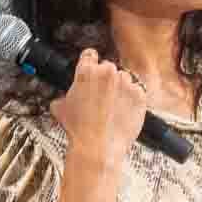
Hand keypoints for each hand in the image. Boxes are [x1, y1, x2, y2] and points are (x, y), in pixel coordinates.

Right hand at [52, 52, 150, 167]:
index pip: (90, 55)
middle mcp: (107, 73)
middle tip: (102, 96)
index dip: (90, 63)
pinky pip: (138, 91)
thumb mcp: (60, 108)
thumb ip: (64, 96)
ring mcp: (126, 83)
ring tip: (113, 106)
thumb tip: (62, 99)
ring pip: (124, 79)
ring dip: (120, 88)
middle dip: (105, 79)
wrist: (99, 146)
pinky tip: (123, 111)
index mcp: (86, 72)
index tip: (92, 68)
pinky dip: (132, 99)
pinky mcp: (140, 95)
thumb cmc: (79, 129)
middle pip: (108, 67)